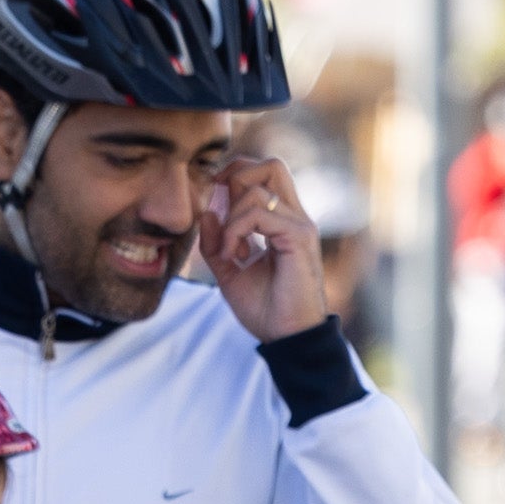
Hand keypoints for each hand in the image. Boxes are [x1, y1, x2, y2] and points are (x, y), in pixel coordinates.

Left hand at [196, 154, 330, 341]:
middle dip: (235, 178)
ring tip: (225, 250)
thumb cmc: (265, 308)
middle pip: (271, 166)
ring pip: (259, 189)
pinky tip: (232, 255)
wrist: (287, 337)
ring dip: (229, 217)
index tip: (212, 206)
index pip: (263, 175)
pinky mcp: (298, 237)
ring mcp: (299, 225)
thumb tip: (205, 213)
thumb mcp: (229, 273)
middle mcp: (294, 217)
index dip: (233, 178)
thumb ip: (215, 243)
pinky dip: (235, 230)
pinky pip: (260, 214)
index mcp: (282, 221)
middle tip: (217, 211)